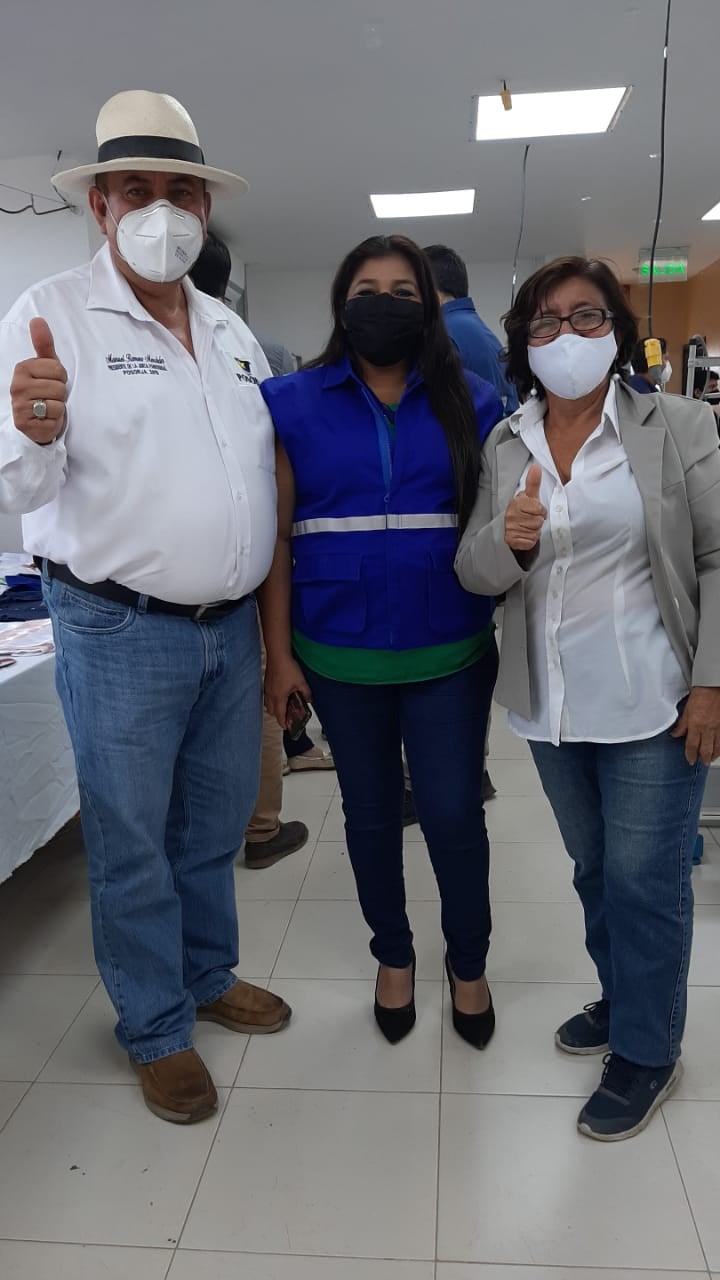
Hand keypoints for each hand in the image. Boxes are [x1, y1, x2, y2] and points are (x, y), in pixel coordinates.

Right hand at [10, 319, 67, 444]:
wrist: (38, 420)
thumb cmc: (43, 389)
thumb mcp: (46, 365)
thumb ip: (43, 344)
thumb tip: (37, 320)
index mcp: (22, 368)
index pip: (57, 368)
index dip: (60, 377)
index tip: (51, 380)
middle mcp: (17, 386)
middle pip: (59, 386)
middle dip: (60, 393)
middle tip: (51, 395)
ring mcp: (20, 406)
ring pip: (57, 403)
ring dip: (58, 407)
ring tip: (49, 406)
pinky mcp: (26, 423)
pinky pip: (54, 418)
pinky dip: (55, 420)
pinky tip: (46, 418)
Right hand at [265, 655, 311, 728]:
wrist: (278, 655)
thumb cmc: (287, 667)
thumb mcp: (301, 682)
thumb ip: (306, 693)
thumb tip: (309, 699)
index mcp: (279, 698)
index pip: (279, 716)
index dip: (283, 723)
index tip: (287, 726)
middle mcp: (270, 695)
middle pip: (272, 712)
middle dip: (279, 715)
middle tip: (287, 715)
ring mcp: (267, 689)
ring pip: (268, 704)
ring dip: (275, 707)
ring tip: (284, 705)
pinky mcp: (266, 682)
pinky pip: (267, 696)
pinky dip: (272, 699)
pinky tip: (279, 693)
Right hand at [504, 464, 546, 551]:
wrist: (509, 528)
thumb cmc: (523, 510)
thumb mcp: (529, 496)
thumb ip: (533, 482)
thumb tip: (536, 466)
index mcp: (516, 503)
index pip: (538, 509)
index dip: (541, 511)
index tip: (536, 511)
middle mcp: (511, 516)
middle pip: (538, 522)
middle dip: (538, 522)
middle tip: (531, 520)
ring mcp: (510, 528)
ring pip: (535, 533)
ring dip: (534, 531)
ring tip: (528, 527)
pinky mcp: (511, 540)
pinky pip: (529, 542)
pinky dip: (530, 540)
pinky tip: (525, 535)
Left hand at [671, 687, 719, 764]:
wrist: (715, 685)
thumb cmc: (702, 693)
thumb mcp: (687, 708)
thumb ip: (682, 723)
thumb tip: (675, 734)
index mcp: (696, 724)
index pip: (692, 745)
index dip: (690, 755)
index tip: (690, 760)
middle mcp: (708, 728)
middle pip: (706, 749)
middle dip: (703, 758)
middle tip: (702, 762)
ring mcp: (719, 727)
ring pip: (717, 747)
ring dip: (713, 754)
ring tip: (711, 759)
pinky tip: (719, 749)